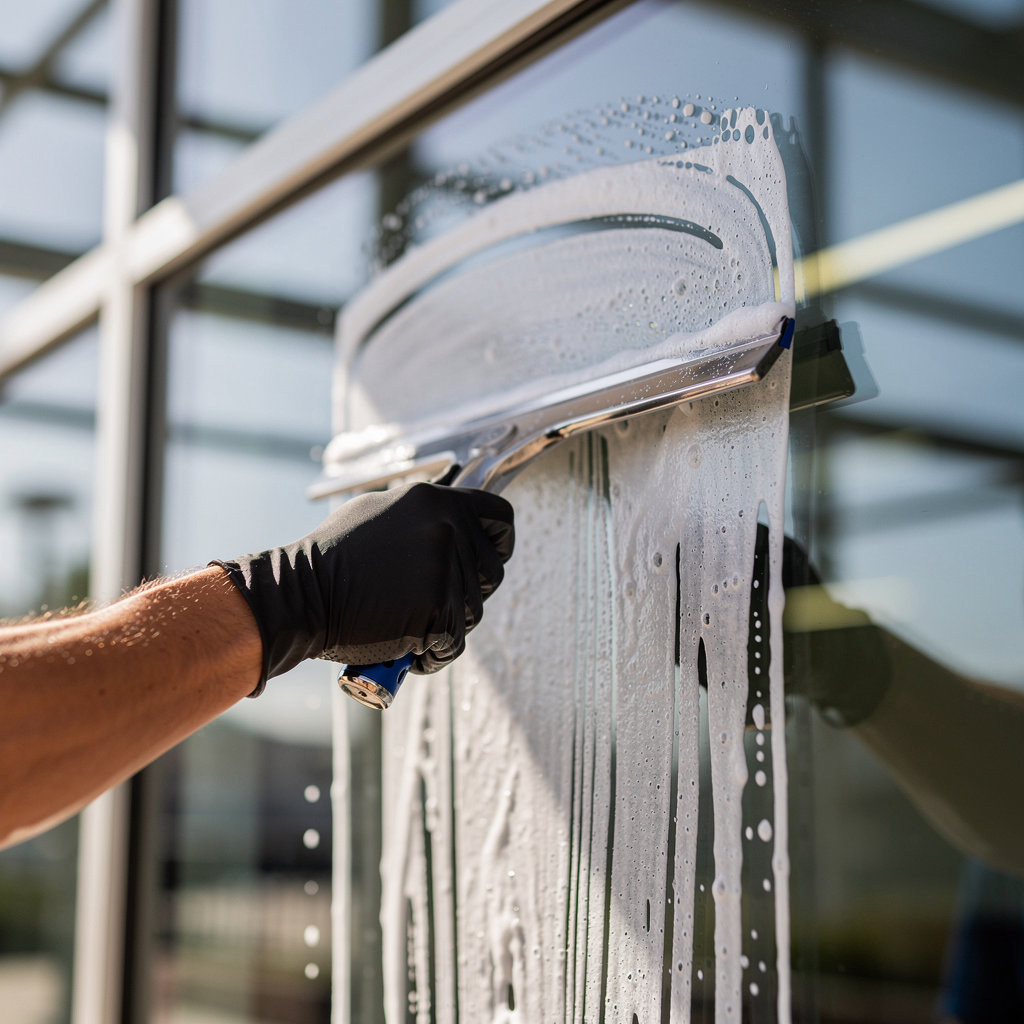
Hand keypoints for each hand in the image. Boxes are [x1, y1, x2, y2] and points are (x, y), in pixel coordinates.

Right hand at [213, 482, 514, 692]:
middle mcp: (446, 529)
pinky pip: (454, 641)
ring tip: (405, 622)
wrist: (301, 594)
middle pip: (492, 572)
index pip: (500, 517)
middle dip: (469, 592)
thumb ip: (424, 515)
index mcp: (436, 501)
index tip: (491, 558)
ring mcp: (443, 569)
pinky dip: (433, 653)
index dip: (501, 543)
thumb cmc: (332, 558)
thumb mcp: (380, 512)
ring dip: (447, 625)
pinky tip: (404, 646)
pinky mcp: (436, 609)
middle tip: (427, 601)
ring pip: (474, 611)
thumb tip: (452, 520)